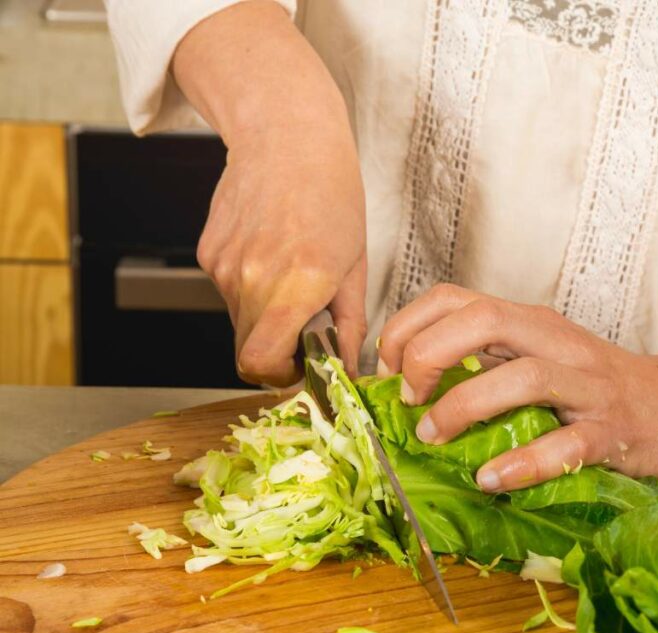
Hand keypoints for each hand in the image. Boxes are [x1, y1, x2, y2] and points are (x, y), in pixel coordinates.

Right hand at [198, 123, 366, 384]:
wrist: (287, 136)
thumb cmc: (331, 193)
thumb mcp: (356, 266)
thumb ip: (349, 325)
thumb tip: (347, 367)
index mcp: (296, 286)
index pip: (260, 363)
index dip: (278, 375)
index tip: (299, 366)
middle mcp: (252, 279)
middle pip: (248, 349)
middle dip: (276, 349)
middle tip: (304, 326)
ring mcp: (223, 266)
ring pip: (237, 321)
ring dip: (262, 316)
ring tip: (290, 277)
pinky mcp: (207, 253)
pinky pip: (226, 291)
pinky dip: (248, 288)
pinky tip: (270, 253)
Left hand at [377, 284, 657, 491]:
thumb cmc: (598, 388)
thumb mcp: (539, 359)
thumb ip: (485, 364)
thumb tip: (408, 389)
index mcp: (531, 323)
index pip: (455, 298)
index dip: (408, 328)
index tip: (389, 370)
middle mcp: (557, 343)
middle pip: (482, 321)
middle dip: (429, 357)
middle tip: (409, 401)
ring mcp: (589, 386)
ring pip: (523, 376)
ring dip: (466, 407)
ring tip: (435, 439)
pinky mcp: (614, 431)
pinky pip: (567, 443)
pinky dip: (524, 462)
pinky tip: (492, 479)